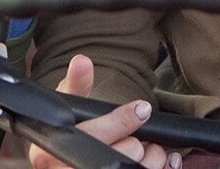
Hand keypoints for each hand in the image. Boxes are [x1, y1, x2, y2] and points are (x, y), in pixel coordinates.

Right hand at [26, 55, 177, 168]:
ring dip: (152, 158)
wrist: (61, 161)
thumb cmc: (66, 131)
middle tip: (136, 134)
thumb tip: (81, 61)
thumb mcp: (67, 106)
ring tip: (147, 149)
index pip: (98, 136)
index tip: (142, 109)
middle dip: (135, 141)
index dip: (123, 120)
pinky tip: (164, 161)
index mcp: (54, 150)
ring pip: (137, 168)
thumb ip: (76, 83)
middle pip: (123, 154)